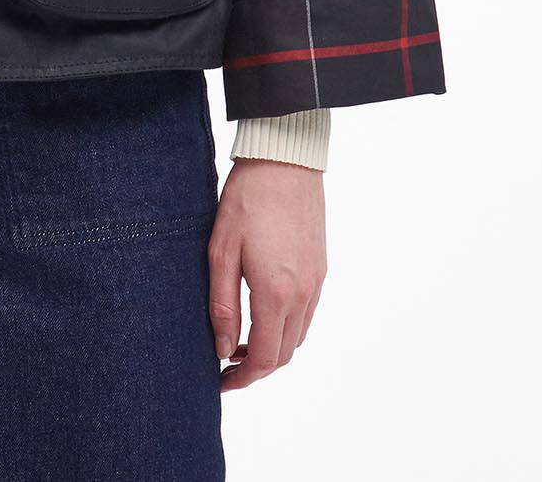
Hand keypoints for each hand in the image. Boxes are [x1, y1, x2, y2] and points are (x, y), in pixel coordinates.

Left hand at [207, 159, 326, 391]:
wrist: (284, 160)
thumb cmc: (247, 199)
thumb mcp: (221, 251)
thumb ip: (222, 304)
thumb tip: (223, 348)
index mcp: (277, 293)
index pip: (264, 358)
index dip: (242, 378)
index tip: (221, 382)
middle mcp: (304, 294)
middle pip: (284, 354)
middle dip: (256, 368)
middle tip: (226, 366)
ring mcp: (316, 282)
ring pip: (298, 336)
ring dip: (272, 348)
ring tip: (240, 341)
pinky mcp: (320, 267)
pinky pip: (307, 313)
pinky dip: (287, 326)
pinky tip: (263, 313)